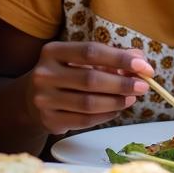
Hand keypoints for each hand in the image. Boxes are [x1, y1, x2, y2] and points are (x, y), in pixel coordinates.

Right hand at [26, 42, 152, 134]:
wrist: (30, 98)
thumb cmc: (65, 73)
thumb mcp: (81, 59)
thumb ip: (111, 57)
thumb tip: (141, 60)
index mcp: (53, 51)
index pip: (91, 51)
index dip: (119, 58)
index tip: (143, 66)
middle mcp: (44, 74)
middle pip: (90, 79)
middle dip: (122, 83)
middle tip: (143, 86)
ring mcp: (44, 99)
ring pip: (88, 103)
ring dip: (116, 101)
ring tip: (132, 98)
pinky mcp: (48, 120)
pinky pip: (83, 120)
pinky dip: (105, 115)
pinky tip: (116, 109)